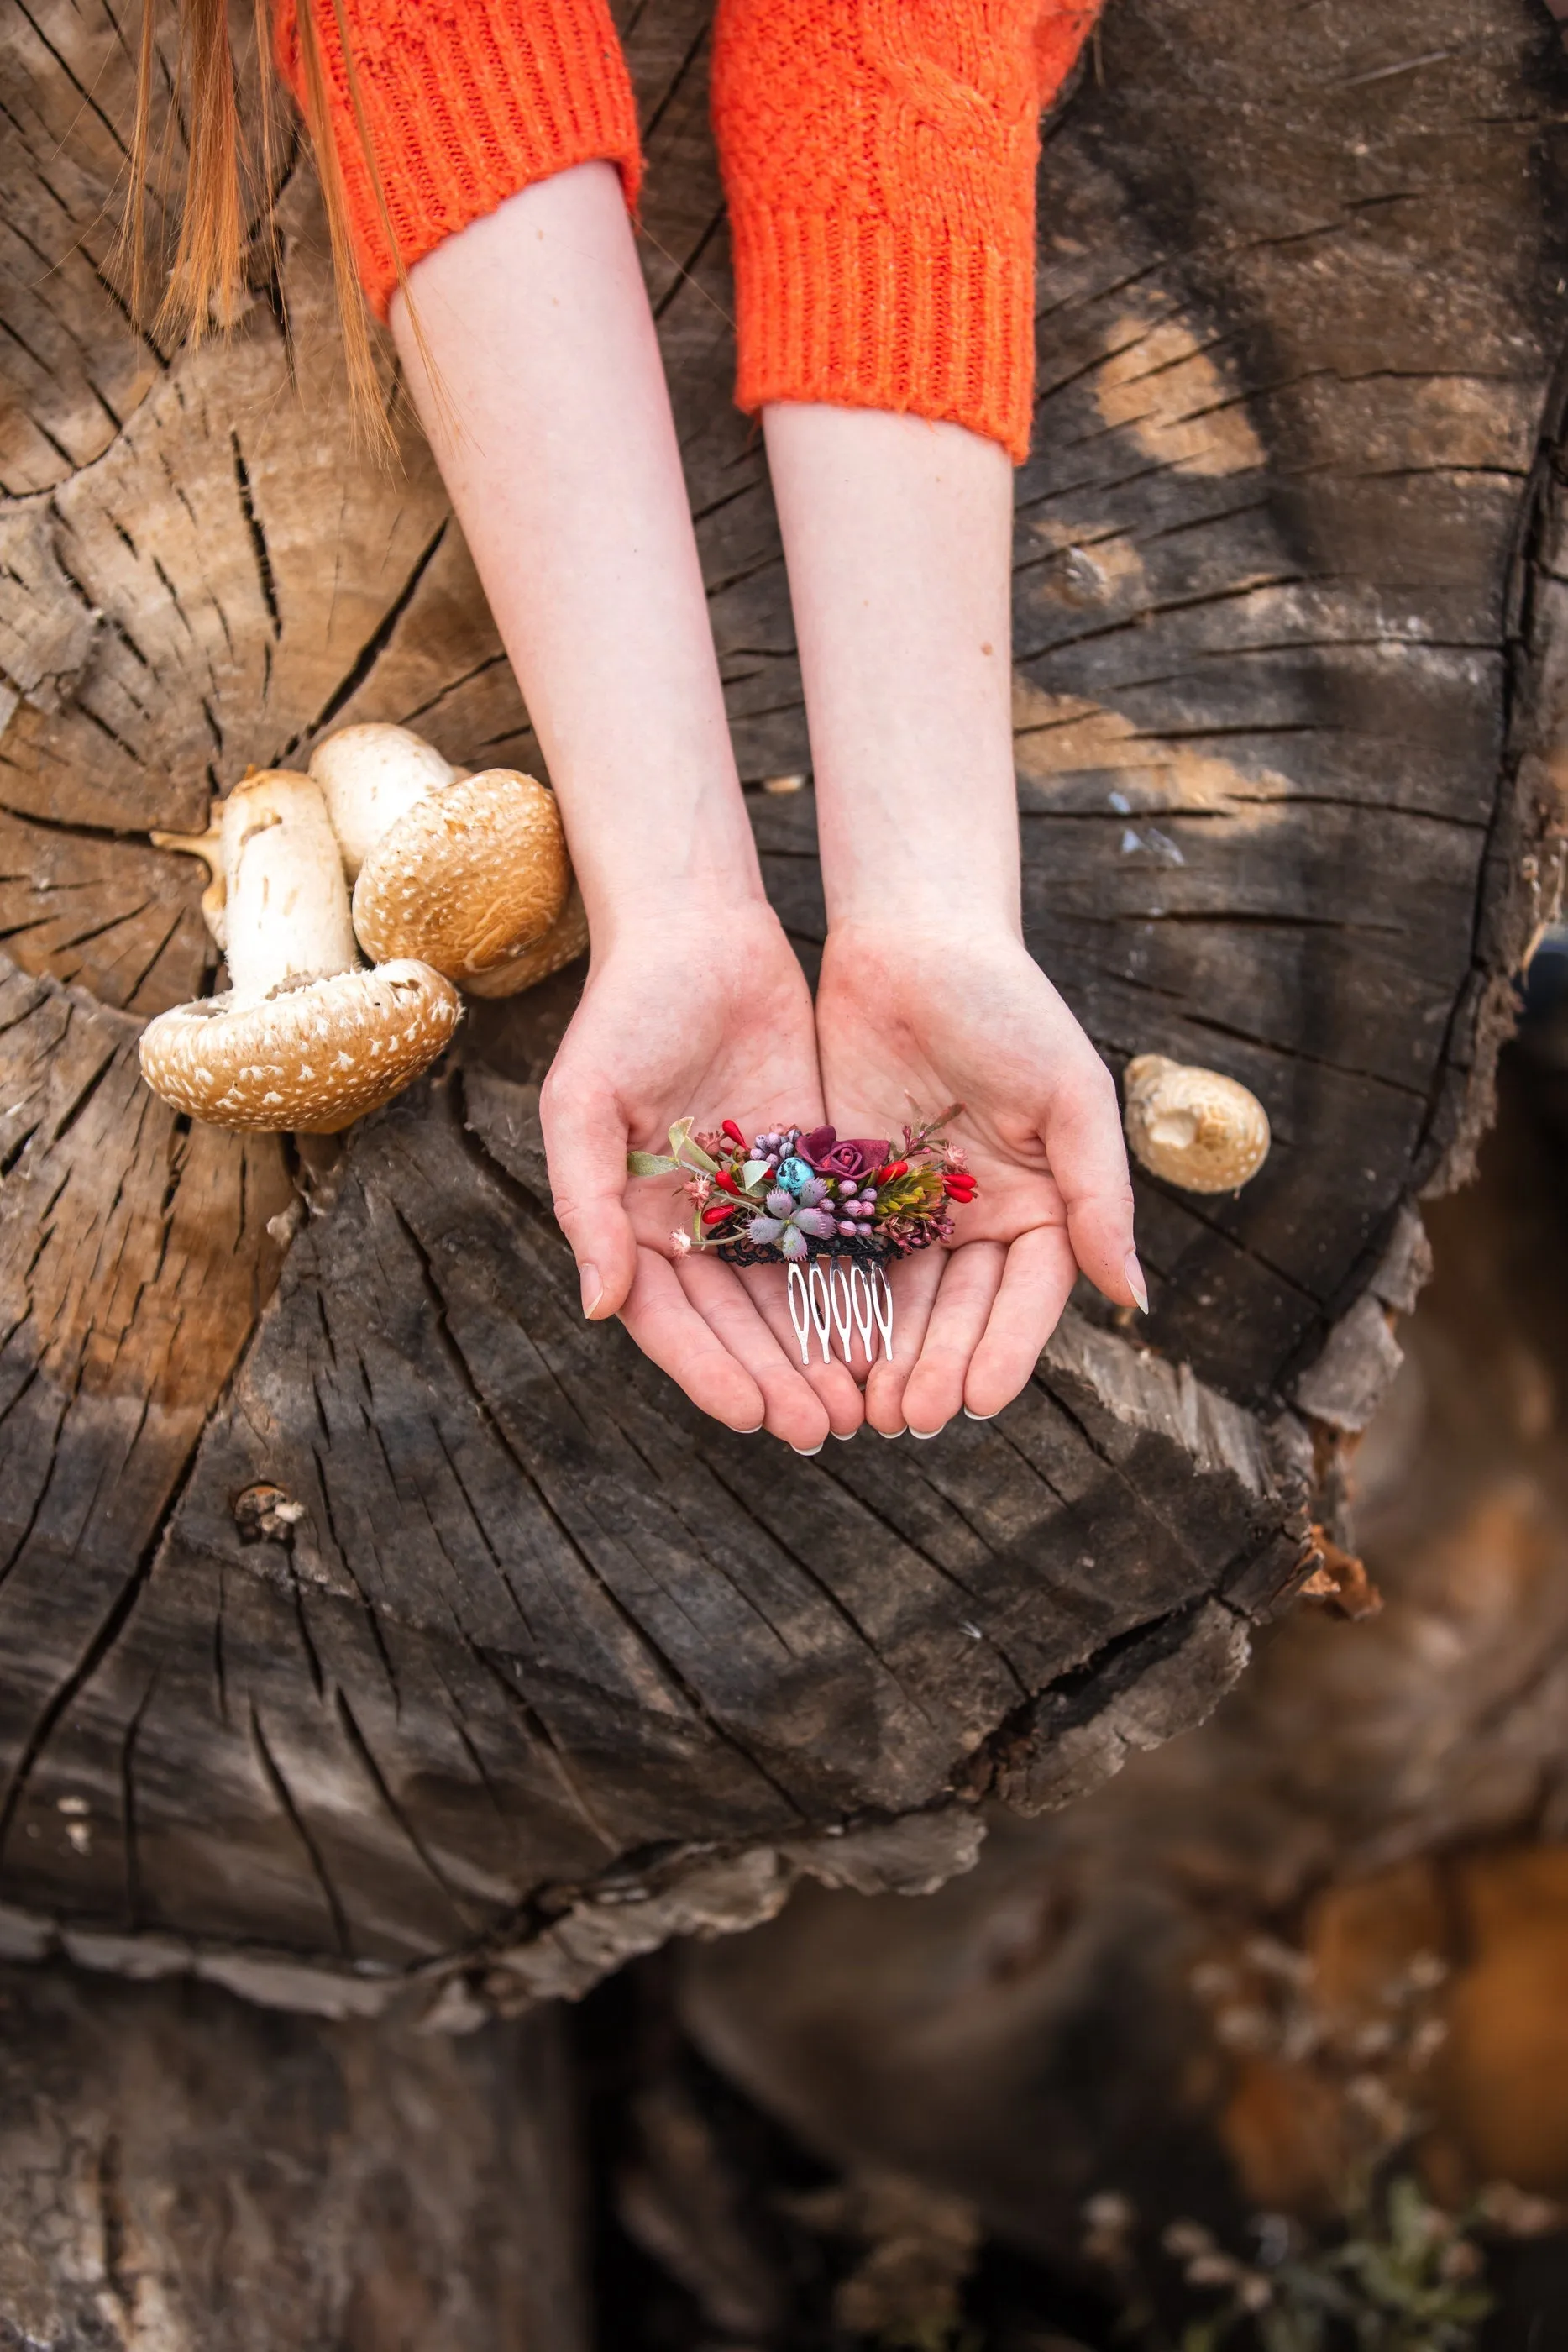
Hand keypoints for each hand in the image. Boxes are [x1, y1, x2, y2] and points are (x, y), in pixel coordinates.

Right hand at [540, 896, 863, 1447]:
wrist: (699, 931)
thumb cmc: (624, 1012)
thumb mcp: (583, 1103)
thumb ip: (586, 1203)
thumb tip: (597, 1304)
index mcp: (631, 1222)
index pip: (672, 1319)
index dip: (710, 1371)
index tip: (753, 1415)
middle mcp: (692, 1226)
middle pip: (738, 1324)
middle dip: (778, 1378)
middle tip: (824, 1430)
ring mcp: (753, 1201)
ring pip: (791, 1297)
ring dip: (821, 1352)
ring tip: (862, 1403)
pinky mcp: (807, 1168)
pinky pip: (835, 1242)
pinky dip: (858, 1291)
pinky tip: (891, 1332)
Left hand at [815, 919, 1143, 1437]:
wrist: (912, 936)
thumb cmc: (1008, 1004)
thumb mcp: (1069, 1094)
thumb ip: (1100, 1196)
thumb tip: (1137, 1297)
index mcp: (1044, 1205)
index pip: (1028, 1296)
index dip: (1004, 1349)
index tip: (978, 1399)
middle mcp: (980, 1220)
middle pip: (959, 1311)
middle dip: (936, 1365)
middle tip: (910, 1417)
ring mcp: (911, 1210)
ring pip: (898, 1300)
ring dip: (884, 1355)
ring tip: (867, 1406)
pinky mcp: (847, 1191)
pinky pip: (840, 1261)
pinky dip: (832, 1308)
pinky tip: (817, 1352)